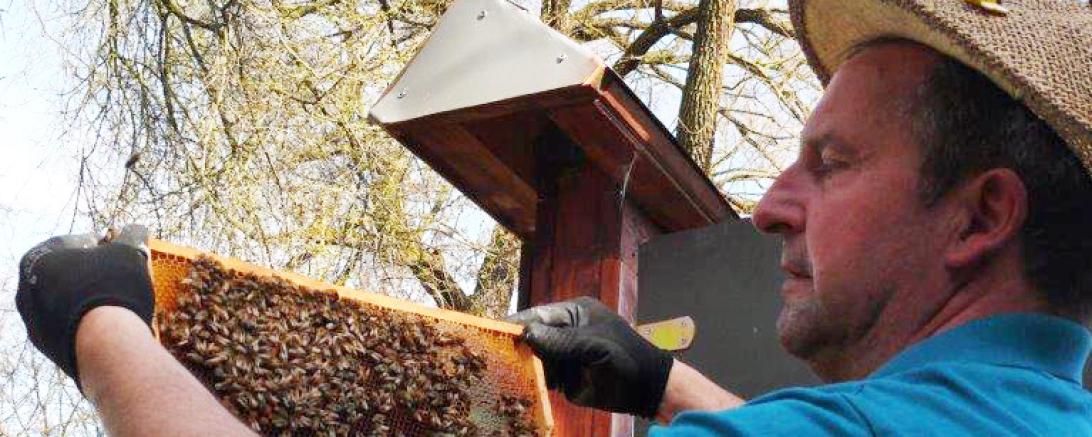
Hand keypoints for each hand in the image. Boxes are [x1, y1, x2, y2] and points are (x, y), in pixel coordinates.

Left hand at [16, 224, 154, 386]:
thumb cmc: (112, 287)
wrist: (105, 344)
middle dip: (91, 273)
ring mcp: (35, 323)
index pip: (70, 244)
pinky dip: (88, 323)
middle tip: (119, 275)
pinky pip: (71, 328)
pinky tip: (111, 324)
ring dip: (89, 299)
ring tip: (119, 301)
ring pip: (67, 303)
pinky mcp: (50, 349)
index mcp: (38, 261)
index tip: (118, 248)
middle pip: (65, 275)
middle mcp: (27, 292)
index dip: (98, 243)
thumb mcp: (127, 253)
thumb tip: (137, 229)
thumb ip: (131, 237)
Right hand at [507, 297, 672, 417]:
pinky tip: (524, 385)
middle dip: (519, 346)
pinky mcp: (564, 377)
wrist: (645, 389)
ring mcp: (564, 354)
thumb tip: (527, 333)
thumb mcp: (594, 346)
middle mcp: (565, 331)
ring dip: (526, 366)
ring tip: (508, 372)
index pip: (539, 314)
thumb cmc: (625, 358)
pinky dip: (535, 381)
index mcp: (574, 314)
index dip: (518, 322)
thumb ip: (562, 341)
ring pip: (535, 358)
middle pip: (533, 336)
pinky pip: (543, 377)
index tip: (495, 330)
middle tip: (497, 354)